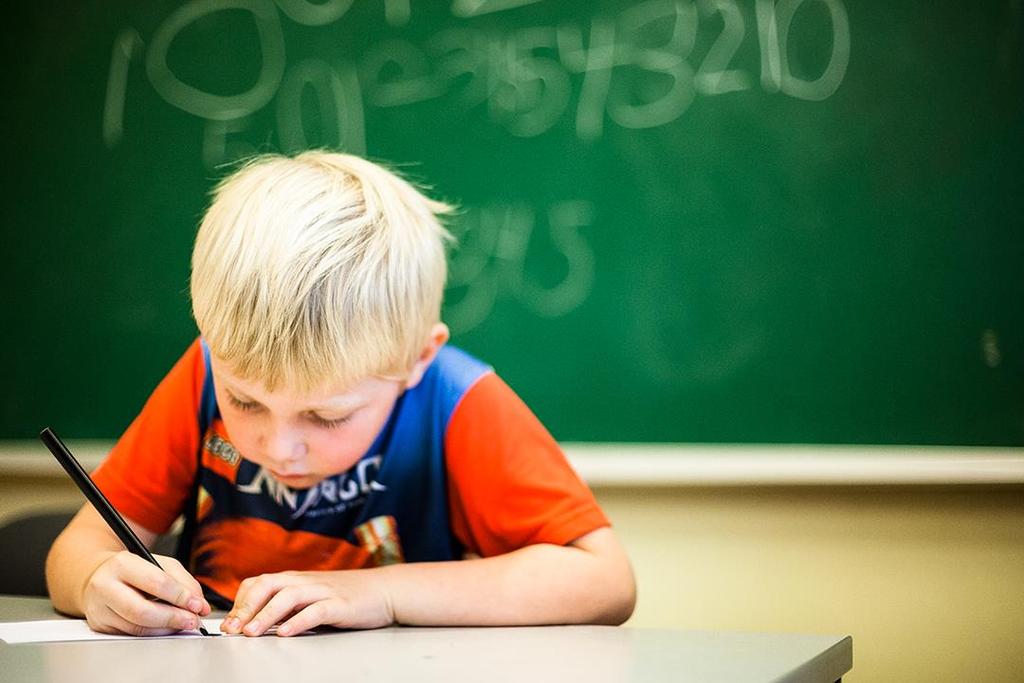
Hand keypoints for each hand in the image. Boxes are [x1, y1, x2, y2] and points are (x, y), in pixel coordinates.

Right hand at [81, 551, 210, 635]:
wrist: (97, 576)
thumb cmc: (133, 570)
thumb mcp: (160, 563)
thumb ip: (183, 581)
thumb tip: (199, 604)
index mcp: (122, 564)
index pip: (155, 583)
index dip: (180, 596)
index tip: (197, 604)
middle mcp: (105, 586)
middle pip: (142, 611)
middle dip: (173, 618)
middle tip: (192, 620)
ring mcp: (99, 609)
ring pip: (137, 627)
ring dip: (166, 629)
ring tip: (183, 623)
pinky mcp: (100, 626)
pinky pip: (131, 634)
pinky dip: (154, 632)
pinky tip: (166, 627)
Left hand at [221, 569, 395, 636]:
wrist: (384, 590)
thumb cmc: (346, 596)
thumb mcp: (311, 596)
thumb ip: (288, 605)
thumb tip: (256, 620)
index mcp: (296, 579)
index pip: (259, 583)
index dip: (240, 602)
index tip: (228, 623)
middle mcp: (306, 581)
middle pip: (268, 585)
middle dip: (246, 607)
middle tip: (232, 629)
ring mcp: (323, 591)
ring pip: (288, 596)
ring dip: (266, 614)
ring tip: (251, 633)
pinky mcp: (340, 604)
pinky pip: (316, 610)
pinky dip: (298, 621)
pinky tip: (286, 633)